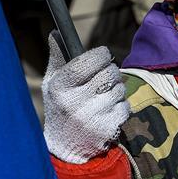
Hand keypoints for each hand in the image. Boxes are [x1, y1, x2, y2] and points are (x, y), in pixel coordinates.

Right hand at [42, 31, 129, 163]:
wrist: (64, 147)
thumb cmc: (60, 106)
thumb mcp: (52, 83)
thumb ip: (57, 57)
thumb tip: (55, 32)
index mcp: (59, 87)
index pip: (88, 61)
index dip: (100, 54)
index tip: (103, 55)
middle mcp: (74, 103)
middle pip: (109, 73)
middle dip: (110, 71)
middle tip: (103, 78)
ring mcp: (91, 118)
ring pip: (119, 89)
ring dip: (116, 89)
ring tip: (102, 97)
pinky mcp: (107, 130)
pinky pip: (125, 106)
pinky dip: (121, 106)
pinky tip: (107, 112)